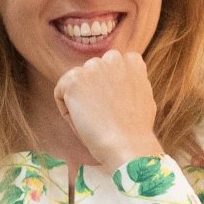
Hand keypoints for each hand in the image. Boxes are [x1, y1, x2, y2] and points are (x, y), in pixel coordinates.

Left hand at [53, 49, 161, 168]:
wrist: (127, 145)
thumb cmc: (136, 131)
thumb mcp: (143, 97)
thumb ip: (130, 82)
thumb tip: (120, 81)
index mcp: (131, 61)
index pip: (112, 65)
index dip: (111, 88)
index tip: (116, 107)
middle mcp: (112, 58)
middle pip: (92, 73)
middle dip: (94, 90)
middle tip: (105, 116)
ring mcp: (93, 67)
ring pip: (76, 82)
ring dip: (80, 99)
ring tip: (96, 120)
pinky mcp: (74, 80)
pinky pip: (60, 92)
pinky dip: (67, 110)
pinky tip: (83, 122)